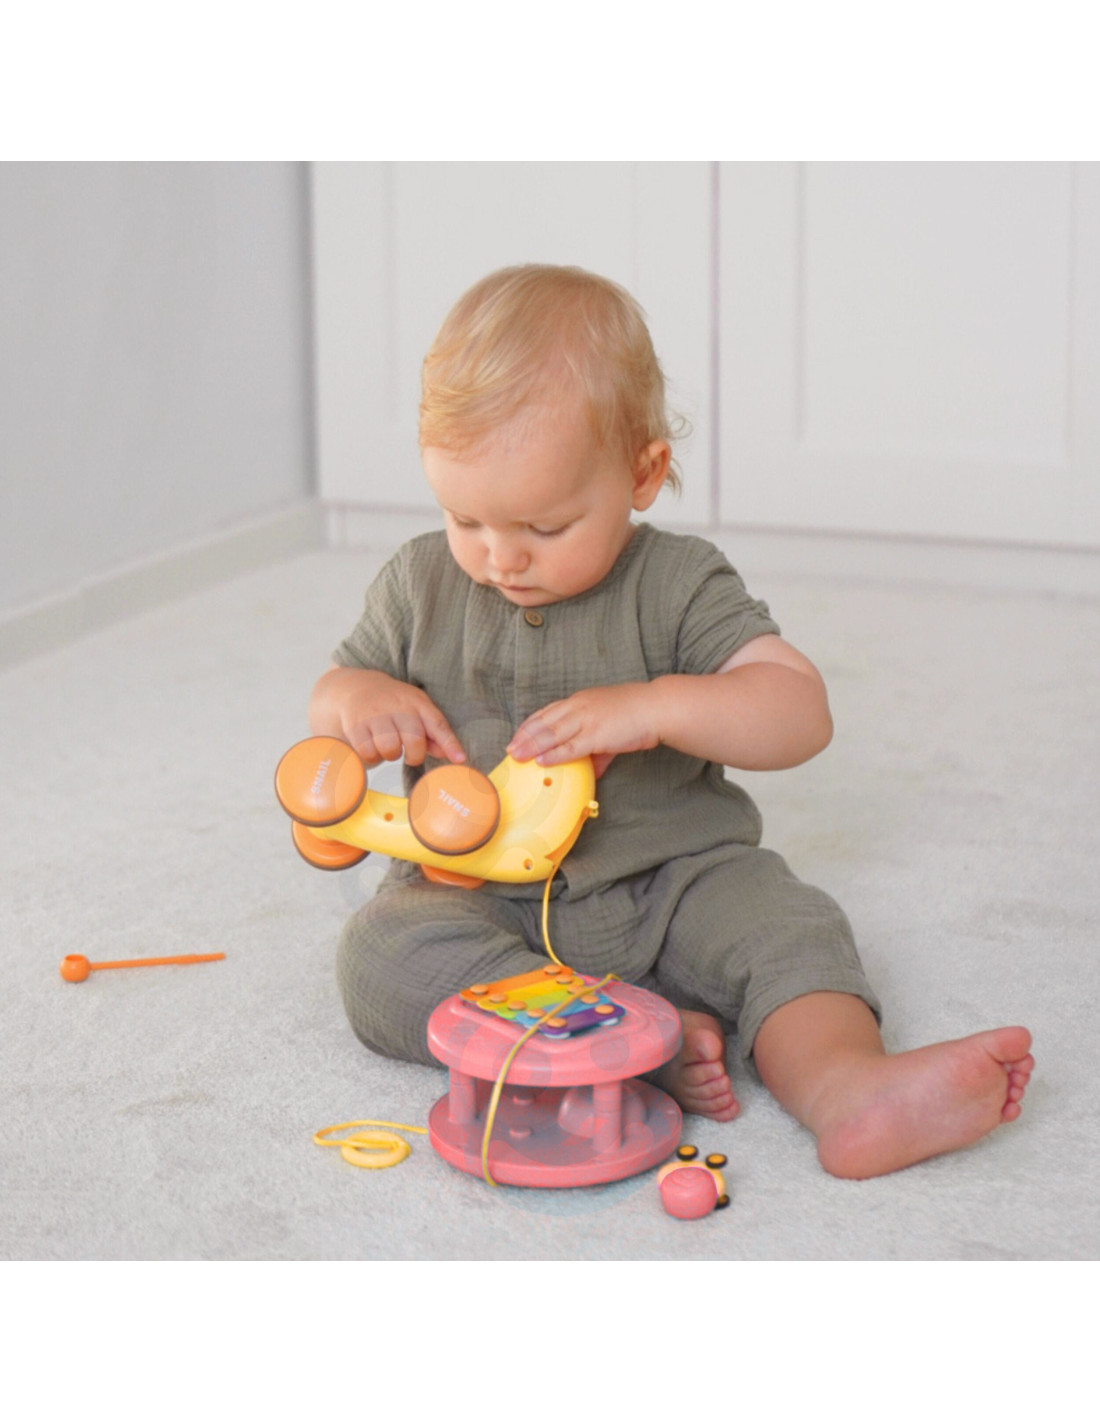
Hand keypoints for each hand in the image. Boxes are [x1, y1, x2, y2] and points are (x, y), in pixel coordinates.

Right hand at [314, 668, 465, 767]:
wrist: (355, 687)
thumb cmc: (393, 704)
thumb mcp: (416, 710)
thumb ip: (434, 733)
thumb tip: (453, 756)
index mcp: (417, 702)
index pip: (437, 723)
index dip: (450, 744)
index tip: (460, 760)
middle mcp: (398, 706)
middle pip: (414, 742)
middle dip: (414, 756)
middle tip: (408, 753)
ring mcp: (375, 714)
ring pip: (390, 749)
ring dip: (390, 755)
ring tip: (387, 745)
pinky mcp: (355, 724)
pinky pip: (368, 753)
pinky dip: (371, 757)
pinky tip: (371, 746)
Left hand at [507, 683, 659, 773]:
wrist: (656, 707)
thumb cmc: (638, 714)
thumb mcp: (612, 727)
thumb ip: (600, 750)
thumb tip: (593, 769)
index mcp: (581, 701)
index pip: (548, 711)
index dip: (530, 724)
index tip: (518, 734)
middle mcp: (579, 707)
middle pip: (544, 722)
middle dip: (524, 736)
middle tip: (509, 748)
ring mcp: (586, 720)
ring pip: (552, 734)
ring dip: (531, 746)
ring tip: (516, 756)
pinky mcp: (596, 735)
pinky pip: (570, 747)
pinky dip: (553, 755)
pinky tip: (540, 761)